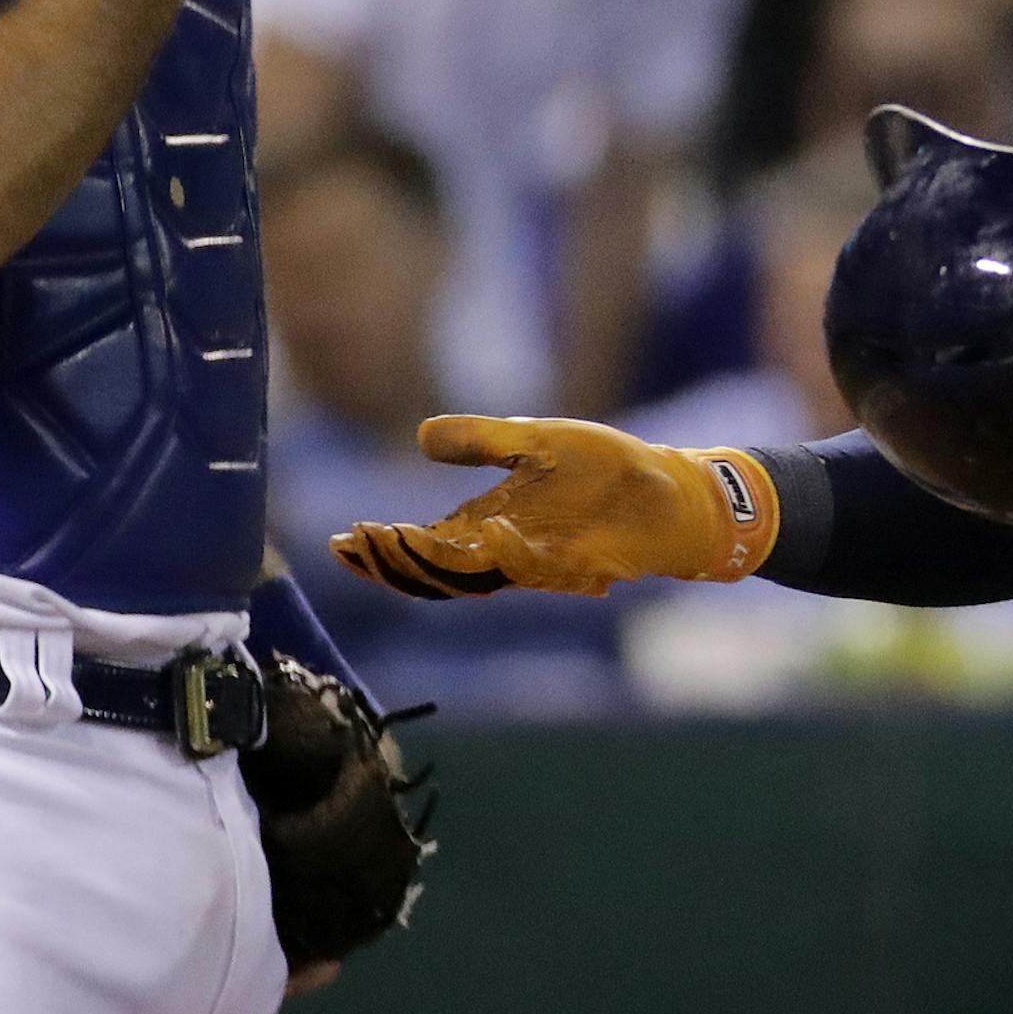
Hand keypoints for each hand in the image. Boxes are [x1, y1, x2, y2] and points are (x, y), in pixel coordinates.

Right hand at [331, 415, 779, 598]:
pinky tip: (491, 531)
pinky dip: (514, 552)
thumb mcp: (533, 441)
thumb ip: (480, 440)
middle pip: (438, 573)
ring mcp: (543, 563)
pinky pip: (541, 566)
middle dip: (398, 561)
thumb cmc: (602, 470)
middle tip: (363, 542)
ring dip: (442, 563)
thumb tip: (421, 435)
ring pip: (481, 578)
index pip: (421, 548)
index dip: (381, 549)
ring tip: (405, 540)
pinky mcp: (583, 562)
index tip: (343, 539)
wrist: (669, 489)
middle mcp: (507, 553)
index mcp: (487, 527)